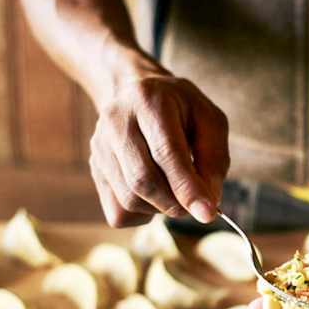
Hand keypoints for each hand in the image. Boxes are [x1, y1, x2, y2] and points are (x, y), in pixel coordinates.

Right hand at [89, 69, 229, 226]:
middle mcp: (115, 121)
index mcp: (148, 100)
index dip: (187, 187)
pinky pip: (118, 212)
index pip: (166, 152)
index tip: (207, 214)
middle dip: (175, 202)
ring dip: (161, 208)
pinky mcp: (95, 169)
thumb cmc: (181, 111)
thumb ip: (213, 160)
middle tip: (195, 204)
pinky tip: (154, 192)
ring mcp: (99, 147)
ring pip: (130, 200)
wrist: (137, 95)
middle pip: (143, 180)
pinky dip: (143, 213)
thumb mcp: (209, 120)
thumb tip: (206, 205)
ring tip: (174, 188)